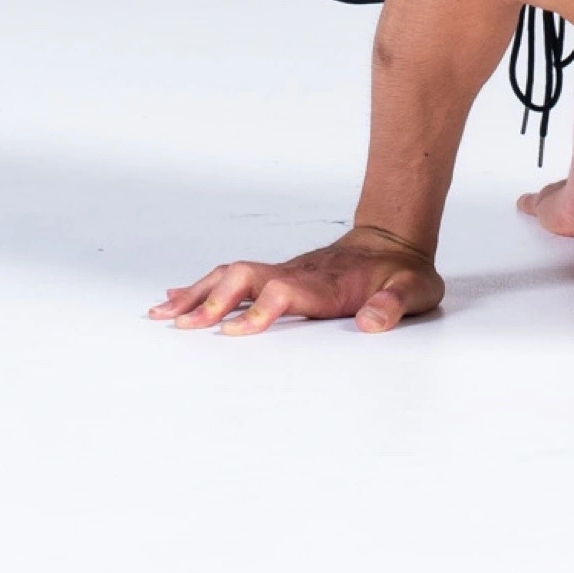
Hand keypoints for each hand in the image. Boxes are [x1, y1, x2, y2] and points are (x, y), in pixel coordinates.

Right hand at [148, 226, 445, 335]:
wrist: (393, 241)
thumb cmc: (402, 272)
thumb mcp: (414, 290)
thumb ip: (393, 305)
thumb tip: (370, 322)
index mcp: (325, 283)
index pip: (281, 293)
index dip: (256, 310)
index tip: (230, 331)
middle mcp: (295, 274)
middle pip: (243, 278)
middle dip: (210, 301)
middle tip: (179, 326)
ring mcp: (282, 272)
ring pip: (230, 276)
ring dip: (195, 293)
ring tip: (159, 313)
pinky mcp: (276, 276)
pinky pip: (232, 278)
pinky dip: (200, 288)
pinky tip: (175, 299)